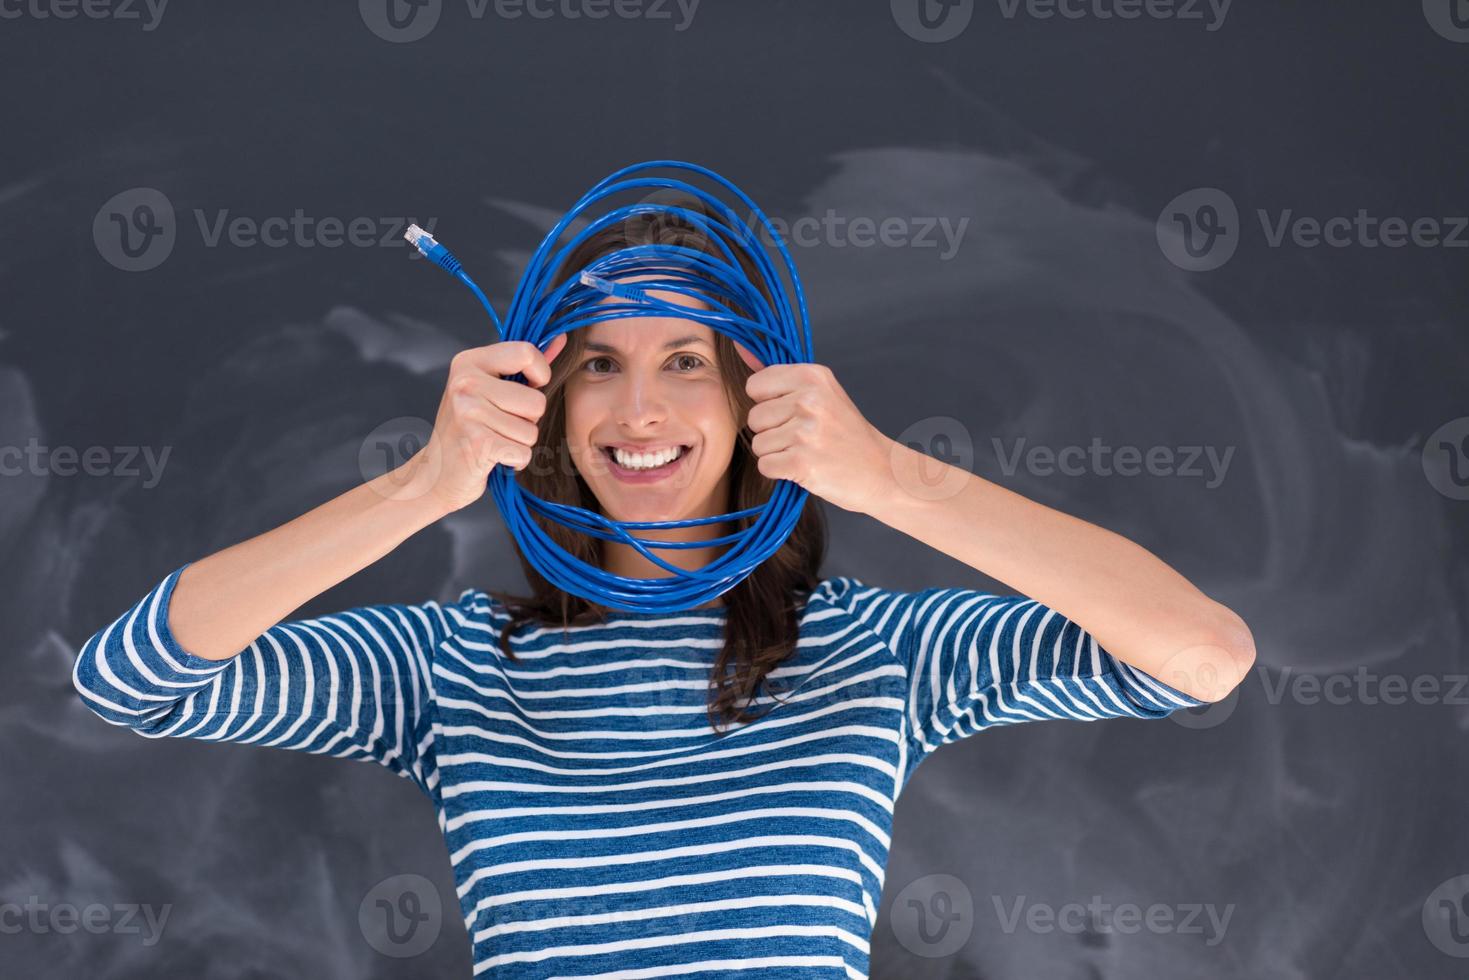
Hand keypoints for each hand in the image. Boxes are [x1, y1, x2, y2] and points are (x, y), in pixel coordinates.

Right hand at [403, 336, 566, 514]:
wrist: (437, 472)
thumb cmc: (470, 427)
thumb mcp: (492, 388)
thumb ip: (526, 364)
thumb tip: (561, 337)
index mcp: (469, 362)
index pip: (526, 352)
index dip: (540, 375)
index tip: (528, 387)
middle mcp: (465, 383)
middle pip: (536, 400)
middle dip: (528, 419)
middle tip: (501, 424)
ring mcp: (468, 412)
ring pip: (531, 430)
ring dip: (520, 442)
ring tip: (495, 439)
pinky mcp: (477, 443)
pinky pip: (523, 452)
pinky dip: (514, 460)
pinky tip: (493, 456)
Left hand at [737, 345, 894, 515]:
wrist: (881, 470)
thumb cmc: (846, 433)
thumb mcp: (820, 393)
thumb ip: (777, 375)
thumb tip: (739, 347)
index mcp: (812, 376)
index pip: (755, 386)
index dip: (768, 403)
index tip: (792, 411)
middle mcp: (809, 399)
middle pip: (754, 417)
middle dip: (772, 431)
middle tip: (805, 437)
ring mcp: (805, 432)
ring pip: (758, 444)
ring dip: (777, 453)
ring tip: (806, 451)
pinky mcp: (802, 462)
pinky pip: (765, 466)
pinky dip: (781, 472)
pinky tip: (805, 467)